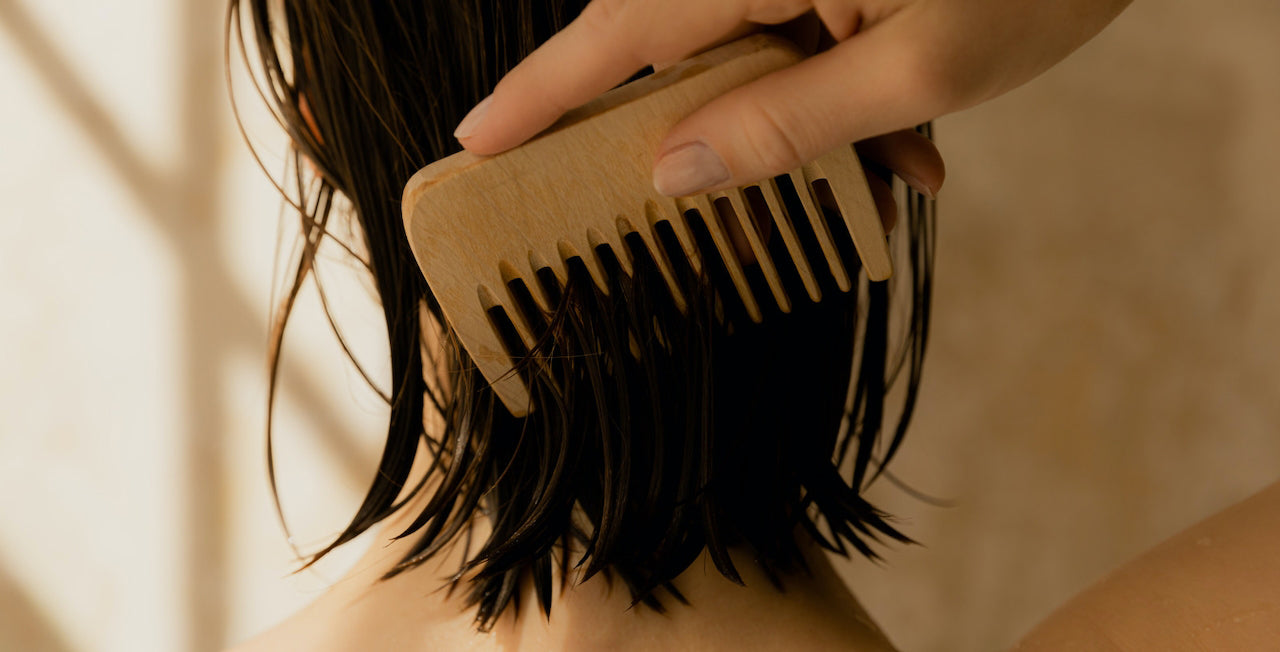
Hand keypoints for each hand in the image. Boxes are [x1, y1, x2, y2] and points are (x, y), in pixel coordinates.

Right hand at [452, 0, 1130, 200]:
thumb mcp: (919, 68)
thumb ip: (788, 124)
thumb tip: (675, 175)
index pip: (619, 31)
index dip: (540, 94)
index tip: (474, 144)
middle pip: (674, 53)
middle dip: (690, 142)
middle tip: (663, 216)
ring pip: (750, 65)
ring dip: (795, 139)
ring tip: (878, 180)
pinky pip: (805, 53)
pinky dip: (843, 112)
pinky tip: (909, 155)